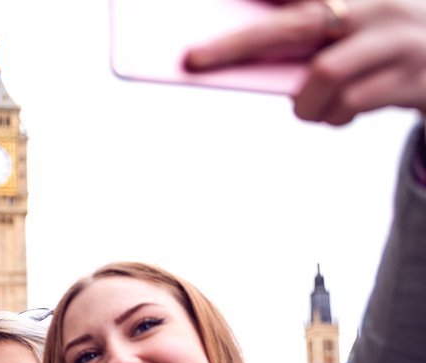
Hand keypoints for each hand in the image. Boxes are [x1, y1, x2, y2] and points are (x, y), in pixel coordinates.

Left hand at [185, 0, 425, 124]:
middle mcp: (376, 6)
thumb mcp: (354, 26)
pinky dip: (333, 116)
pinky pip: (350, 105)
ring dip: (305, 102)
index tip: (211, 28)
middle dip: (236, 44)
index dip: (256, 9)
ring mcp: (397, 41)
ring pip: (323, 75)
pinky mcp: (413, 79)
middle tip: (194, 60)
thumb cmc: (384, 45)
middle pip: (294, 24)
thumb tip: (235, 57)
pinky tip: (338, 114)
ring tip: (310, 107)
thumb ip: (308, 31)